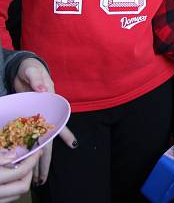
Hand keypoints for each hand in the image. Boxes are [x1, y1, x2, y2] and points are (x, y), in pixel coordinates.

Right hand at [0, 149, 40, 201]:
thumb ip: (0, 157)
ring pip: (17, 194)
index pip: (21, 171)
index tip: (37, 152)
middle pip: (23, 186)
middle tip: (29, 162)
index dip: (32, 160)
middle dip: (29, 173)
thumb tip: (14, 155)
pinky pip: (9, 198)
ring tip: (18, 169)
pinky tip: (9, 178)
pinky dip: (13, 188)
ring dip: (22, 181)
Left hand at [13, 58, 77, 182]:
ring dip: (39, 162)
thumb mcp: (33, 72)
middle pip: (48, 142)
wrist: (25, 70)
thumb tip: (43, 90)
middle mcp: (46, 115)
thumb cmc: (31, 70)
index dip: (63, 136)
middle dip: (45, 161)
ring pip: (39, 145)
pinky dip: (32, 152)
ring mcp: (37, 120)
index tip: (72, 146)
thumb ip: (37, 80)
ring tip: (38, 180)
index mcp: (50, 104)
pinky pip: (30, 140)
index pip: (57, 123)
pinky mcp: (29, 121)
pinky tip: (32, 164)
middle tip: (42, 179)